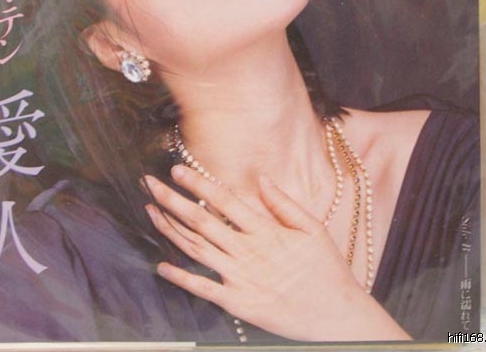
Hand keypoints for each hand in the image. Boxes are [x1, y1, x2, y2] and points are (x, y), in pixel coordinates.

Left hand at [144, 165, 408, 341]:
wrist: (336, 316)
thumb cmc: (325, 269)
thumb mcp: (312, 229)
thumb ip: (284, 203)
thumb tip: (261, 178)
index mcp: (266, 231)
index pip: (225, 200)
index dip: (198, 183)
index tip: (177, 169)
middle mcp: (248, 252)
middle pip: (201, 221)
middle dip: (172, 200)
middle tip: (149, 183)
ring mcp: (240, 279)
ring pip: (196, 250)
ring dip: (170, 229)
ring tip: (150, 211)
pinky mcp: (237, 304)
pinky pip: (203, 289)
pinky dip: (181, 278)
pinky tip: (161, 266)